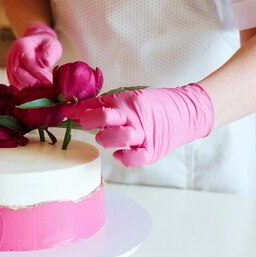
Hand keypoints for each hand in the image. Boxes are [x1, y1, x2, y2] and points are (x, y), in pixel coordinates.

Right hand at [7, 24, 61, 88]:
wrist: (36, 44)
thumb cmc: (45, 44)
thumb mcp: (52, 44)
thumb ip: (50, 52)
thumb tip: (46, 63)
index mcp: (22, 46)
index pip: (28, 61)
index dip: (39, 73)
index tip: (50, 81)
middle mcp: (13, 56)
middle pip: (18, 73)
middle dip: (33, 82)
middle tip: (46, 88)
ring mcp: (10, 65)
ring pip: (15, 81)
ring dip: (29, 88)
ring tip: (42, 90)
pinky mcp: (11, 74)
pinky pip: (15, 85)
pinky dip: (24, 90)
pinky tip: (36, 91)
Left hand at [64, 84, 214, 166]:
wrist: (188, 112)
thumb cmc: (156, 105)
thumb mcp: (132, 98)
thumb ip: (108, 105)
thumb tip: (78, 110)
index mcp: (129, 100)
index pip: (98, 104)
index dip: (79, 110)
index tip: (67, 112)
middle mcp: (135, 117)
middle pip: (106, 117)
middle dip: (90, 120)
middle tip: (86, 123)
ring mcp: (145, 135)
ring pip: (119, 137)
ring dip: (107, 138)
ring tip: (105, 138)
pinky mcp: (153, 151)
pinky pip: (135, 158)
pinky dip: (125, 158)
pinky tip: (120, 154)